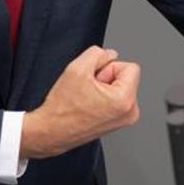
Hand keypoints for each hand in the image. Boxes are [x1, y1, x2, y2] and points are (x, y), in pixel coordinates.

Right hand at [20, 46, 140, 158]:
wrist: (52, 131)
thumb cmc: (62, 108)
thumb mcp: (77, 67)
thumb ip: (98, 53)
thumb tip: (111, 54)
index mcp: (125, 100)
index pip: (130, 67)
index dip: (109, 68)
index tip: (94, 80)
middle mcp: (130, 112)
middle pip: (126, 77)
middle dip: (106, 78)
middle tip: (88, 90)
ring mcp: (125, 119)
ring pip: (120, 87)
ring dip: (104, 87)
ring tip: (88, 98)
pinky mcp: (118, 122)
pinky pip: (117, 98)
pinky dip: (104, 97)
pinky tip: (89, 104)